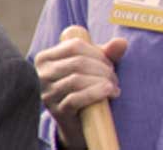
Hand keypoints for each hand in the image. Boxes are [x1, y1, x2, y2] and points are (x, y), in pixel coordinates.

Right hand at [35, 29, 128, 147]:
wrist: (80, 120)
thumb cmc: (88, 85)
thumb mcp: (97, 64)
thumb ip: (109, 51)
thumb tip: (121, 42)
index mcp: (45, 58)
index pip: (75, 46)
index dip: (98, 53)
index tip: (110, 64)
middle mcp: (41, 74)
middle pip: (78, 63)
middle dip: (103, 69)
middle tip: (114, 78)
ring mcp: (46, 93)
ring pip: (77, 80)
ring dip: (102, 82)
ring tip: (113, 87)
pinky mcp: (56, 111)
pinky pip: (75, 99)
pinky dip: (97, 94)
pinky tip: (110, 93)